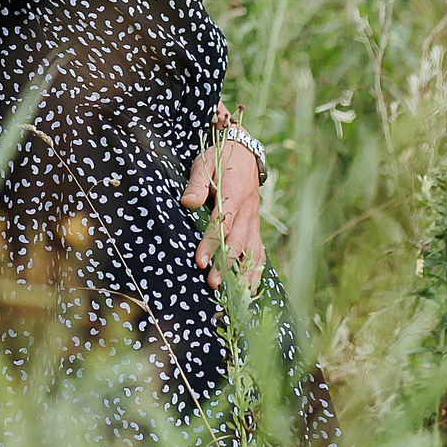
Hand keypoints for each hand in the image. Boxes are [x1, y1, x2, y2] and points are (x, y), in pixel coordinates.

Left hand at [183, 112, 264, 291]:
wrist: (246, 153)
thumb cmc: (220, 159)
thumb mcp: (204, 163)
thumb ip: (197, 184)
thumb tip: (187, 202)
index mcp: (233, 193)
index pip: (221, 223)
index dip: (211, 243)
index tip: (200, 260)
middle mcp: (247, 210)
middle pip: (237, 241)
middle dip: (224, 264)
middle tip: (212, 283)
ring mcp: (253, 220)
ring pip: (251, 249)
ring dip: (242, 272)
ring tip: (233, 293)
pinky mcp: (255, 226)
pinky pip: (259, 250)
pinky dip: (256, 269)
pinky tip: (250, 288)